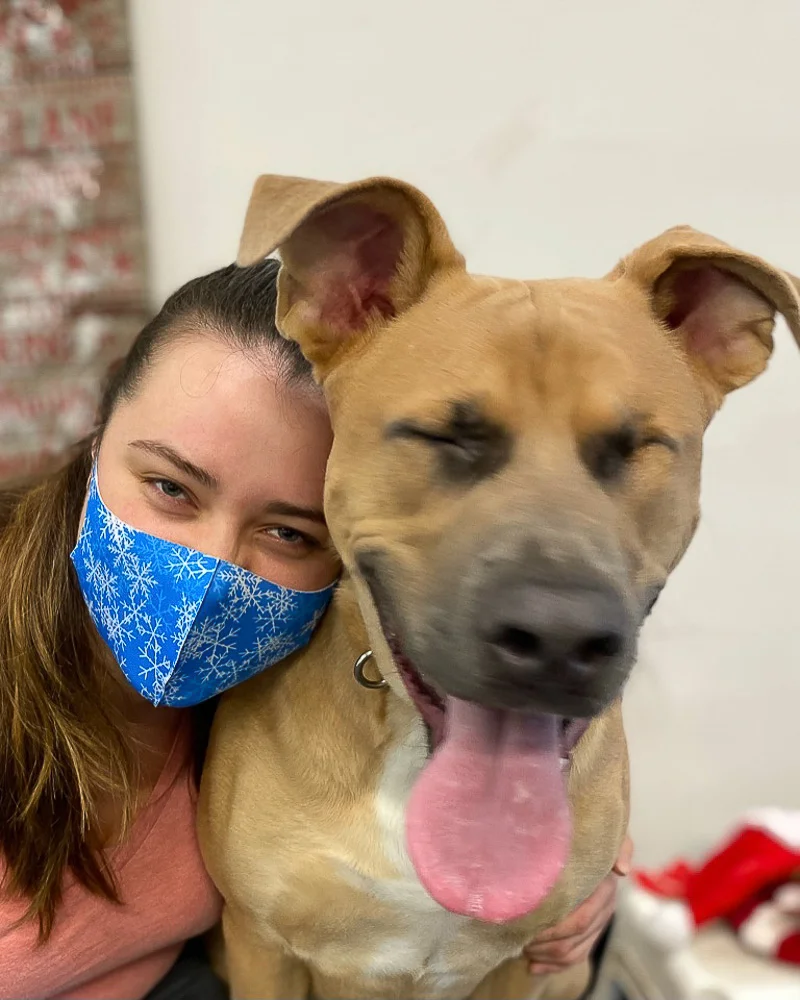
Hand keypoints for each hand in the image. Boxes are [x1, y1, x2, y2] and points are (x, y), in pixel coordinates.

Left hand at [523, 835, 632, 975]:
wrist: (591, 837)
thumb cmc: (589, 831)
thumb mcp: (605, 834)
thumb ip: (618, 845)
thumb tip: (622, 870)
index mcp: (605, 888)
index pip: (581, 918)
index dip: (554, 928)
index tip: (529, 926)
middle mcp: (605, 908)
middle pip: (575, 939)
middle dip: (545, 944)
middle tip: (519, 938)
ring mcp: (599, 922)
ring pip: (574, 952)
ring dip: (546, 956)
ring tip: (522, 948)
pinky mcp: (591, 932)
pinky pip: (576, 957)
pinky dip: (553, 966)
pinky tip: (533, 966)